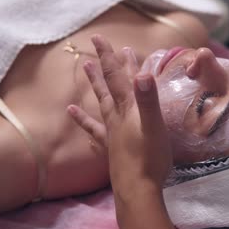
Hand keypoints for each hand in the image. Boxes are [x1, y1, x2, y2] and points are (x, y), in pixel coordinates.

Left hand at [67, 34, 172, 191]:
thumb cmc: (150, 158)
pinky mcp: (111, 147)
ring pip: (102, 102)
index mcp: (129, 110)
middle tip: (97, 45)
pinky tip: (73, 112)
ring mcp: (112, 132)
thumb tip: (143, 73)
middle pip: (110, 85)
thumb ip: (149, 100)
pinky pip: (94, 129)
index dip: (112, 58)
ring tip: (86, 67)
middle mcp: (117, 117)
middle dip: (105, 64)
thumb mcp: (155, 126)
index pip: (119, 78)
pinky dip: (83, 119)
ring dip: (96, 84)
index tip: (102, 39)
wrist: (137, 189)